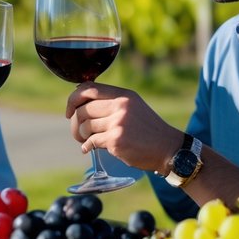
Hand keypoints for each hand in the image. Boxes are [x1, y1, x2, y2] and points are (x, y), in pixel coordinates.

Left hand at [65, 82, 180, 173]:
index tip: (70, 110)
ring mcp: (118, 123)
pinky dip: (87, 147)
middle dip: (76, 122)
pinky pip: (92, 142)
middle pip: (83, 109)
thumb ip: (111, 103)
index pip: (89, 88)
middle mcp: (120, 106)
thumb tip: (80, 103)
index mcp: (123, 95)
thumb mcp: (133, 107)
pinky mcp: (116, 140)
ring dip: (82, 136)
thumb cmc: (148, 130)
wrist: (168, 149)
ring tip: (87, 140)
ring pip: (85, 126)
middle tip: (79, 133)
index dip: (73, 99)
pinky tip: (89, 149)